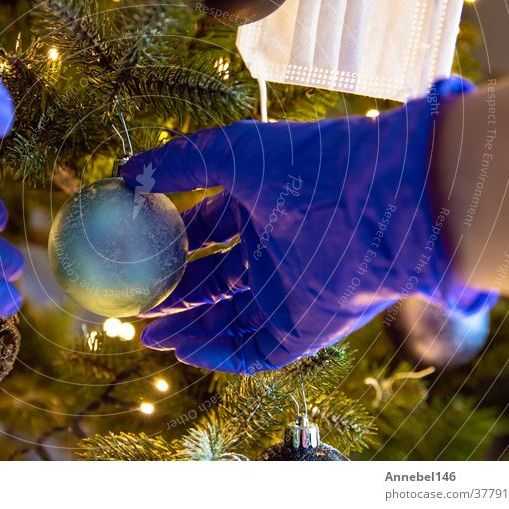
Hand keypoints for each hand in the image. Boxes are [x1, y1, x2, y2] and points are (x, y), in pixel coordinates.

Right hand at [121, 79, 496, 372]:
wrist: (383, 199)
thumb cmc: (311, 166)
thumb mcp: (232, 153)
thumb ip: (178, 162)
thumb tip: (125, 174)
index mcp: (261, 209)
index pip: (208, 229)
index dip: (172, 243)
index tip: (136, 253)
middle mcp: (273, 252)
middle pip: (214, 280)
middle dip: (175, 293)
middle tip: (135, 303)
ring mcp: (288, 293)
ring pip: (229, 319)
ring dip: (189, 329)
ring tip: (149, 335)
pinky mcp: (304, 329)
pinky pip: (254, 351)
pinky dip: (219, 355)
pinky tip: (184, 350)